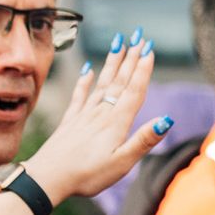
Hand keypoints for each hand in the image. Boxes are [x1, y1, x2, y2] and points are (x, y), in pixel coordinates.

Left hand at [22, 36, 170, 202]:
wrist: (47, 178)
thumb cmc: (87, 175)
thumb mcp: (122, 163)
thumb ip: (143, 140)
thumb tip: (167, 119)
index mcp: (116, 123)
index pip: (133, 90)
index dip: (142, 69)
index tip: (149, 48)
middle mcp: (101, 114)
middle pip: (120, 81)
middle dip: (131, 58)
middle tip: (140, 36)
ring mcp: (84, 115)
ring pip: (102, 83)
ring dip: (113, 63)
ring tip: (119, 42)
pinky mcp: (70, 121)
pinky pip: (79, 95)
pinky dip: (84, 80)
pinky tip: (87, 68)